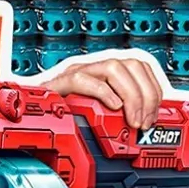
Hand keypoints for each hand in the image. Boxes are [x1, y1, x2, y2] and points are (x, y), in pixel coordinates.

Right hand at [43, 52, 167, 128]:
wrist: (34, 122)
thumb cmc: (66, 121)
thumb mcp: (101, 118)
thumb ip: (122, 115)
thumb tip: (148, 122)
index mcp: (104, 75)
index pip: (139, 67)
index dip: (152, 90)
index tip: (154, 115)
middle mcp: (91, 70)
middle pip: (130, 65)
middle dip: (145, 96)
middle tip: (143, 122)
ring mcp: (75, 75)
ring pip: (112, 68)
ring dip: (130, 96)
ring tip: (130, 120)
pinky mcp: (58, 85)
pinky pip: (82, 80)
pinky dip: (102, 93)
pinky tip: (111, 108)